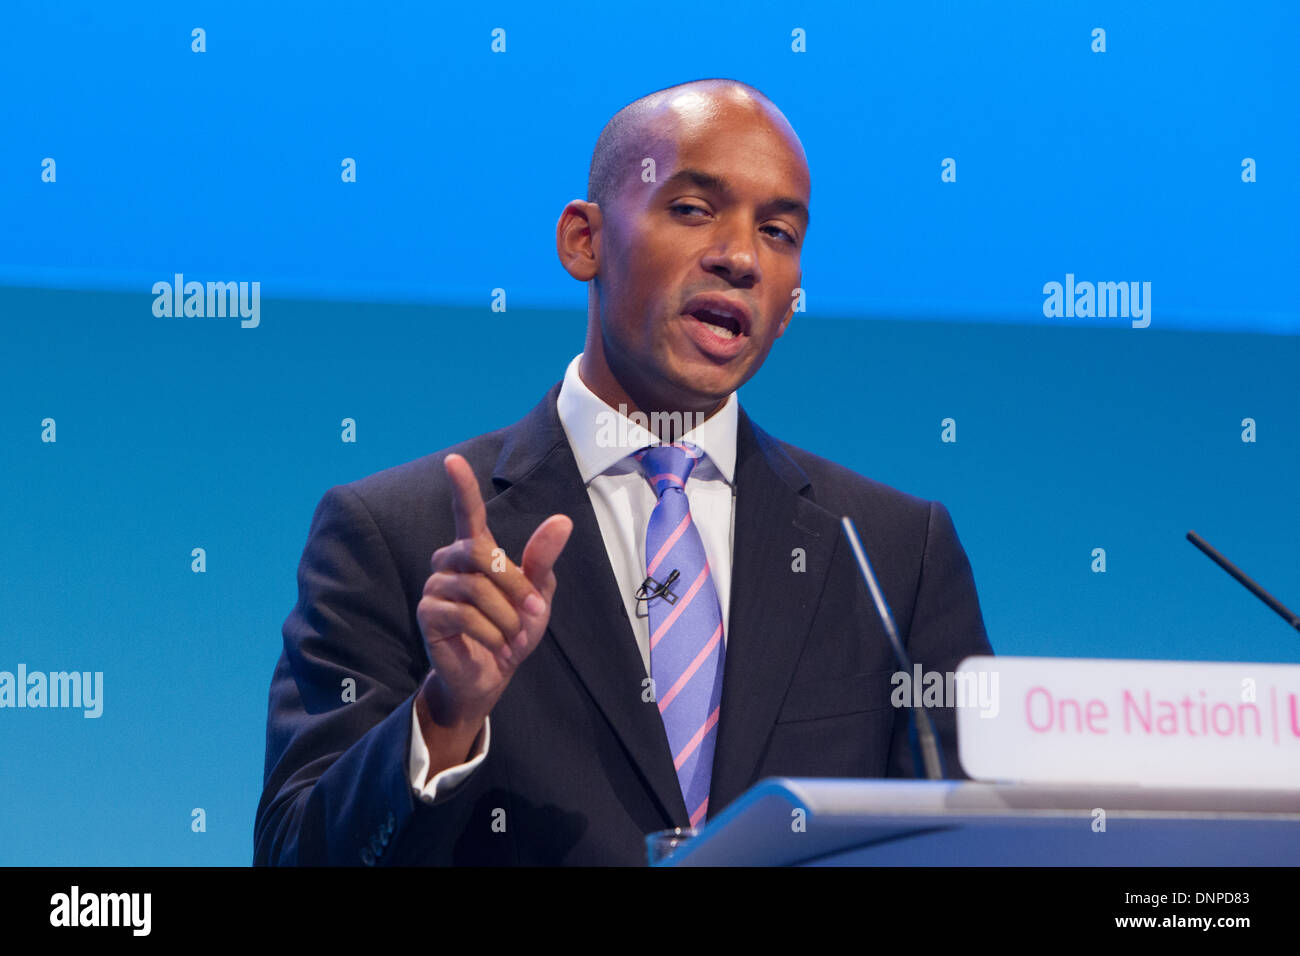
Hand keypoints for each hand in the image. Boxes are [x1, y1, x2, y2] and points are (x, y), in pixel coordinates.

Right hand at [416, 453, 571, 745]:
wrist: (489, 676)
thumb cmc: (511, 630)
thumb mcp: (537, 595)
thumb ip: (543, 558)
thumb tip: (562, 519)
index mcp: (477, 552)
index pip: (467, 513)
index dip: (461, 487)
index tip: (453, 461)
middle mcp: (450, 562)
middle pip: (480, 552)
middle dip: (514, 584)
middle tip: (530, 610)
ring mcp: (435, 586)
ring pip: (476, 588)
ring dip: (506, 617)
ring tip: (512, 636)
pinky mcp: (428, 613)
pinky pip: (464, 614)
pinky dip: (491, 633)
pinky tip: (496, 645)